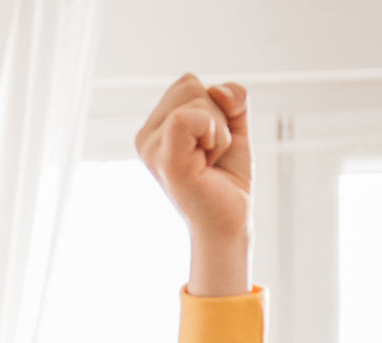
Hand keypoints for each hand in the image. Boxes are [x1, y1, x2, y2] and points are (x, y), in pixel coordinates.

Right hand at [135, 75, 251, 294]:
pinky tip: (208, 162)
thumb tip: (219, 91)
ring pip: (196, 99)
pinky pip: (189, 118)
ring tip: (209, 161)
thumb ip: (233, 98)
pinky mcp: (164, 160)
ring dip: (219, 131)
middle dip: (216, 117)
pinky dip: (215, 136)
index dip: (214, 107)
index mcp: (155, 126)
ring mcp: (151, 148)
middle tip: (210, 154)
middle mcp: (147, 136)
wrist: (230, 220)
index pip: (188, 83)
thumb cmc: (227, 178)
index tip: (208, 143)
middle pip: (190, 85)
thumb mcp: (234, 127)